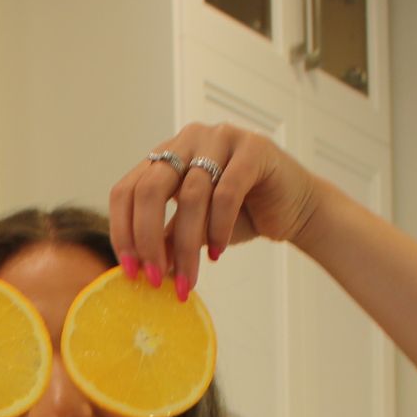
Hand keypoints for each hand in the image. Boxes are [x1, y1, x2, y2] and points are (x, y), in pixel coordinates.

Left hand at [109, 125, 322, 295]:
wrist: (293, 208)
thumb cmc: (240, 217)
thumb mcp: (192, 231)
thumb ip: (165, 239)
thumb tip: (137, 267)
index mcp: (166, 156)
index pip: (126, 190)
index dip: (122, 233)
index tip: (130, 272)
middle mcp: (188, 140)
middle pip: (150, 189)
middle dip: (148, 240)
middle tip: (155, 277)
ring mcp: (220, 138)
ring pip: (190, 195)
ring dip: (185, 245)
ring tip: (189, 278)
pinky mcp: (253, 148)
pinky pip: (226, 192)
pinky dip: (218, 228)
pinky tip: (218, 252)